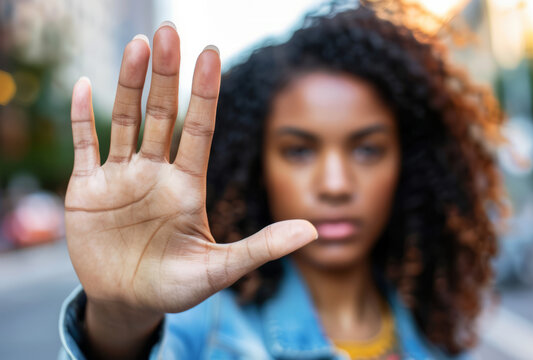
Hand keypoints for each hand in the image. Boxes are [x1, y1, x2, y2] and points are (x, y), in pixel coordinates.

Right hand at [65, 23, 316, 317]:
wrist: (128, 302)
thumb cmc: (175, 287)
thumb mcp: (219, 269)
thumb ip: (262, 248)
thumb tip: (314, 231)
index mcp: (187, 186)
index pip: (199, 130)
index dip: (205, 93)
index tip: (211, 53)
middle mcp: (155, 173)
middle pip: (162, 114)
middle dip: (166, 75)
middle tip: (170, 31)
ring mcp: (120, 178)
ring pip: (126, 120)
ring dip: (129, 84)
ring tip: (138, 45)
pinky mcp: (87, 190)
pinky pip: (85, 146)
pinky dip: (81, 118)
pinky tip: (84, 86)